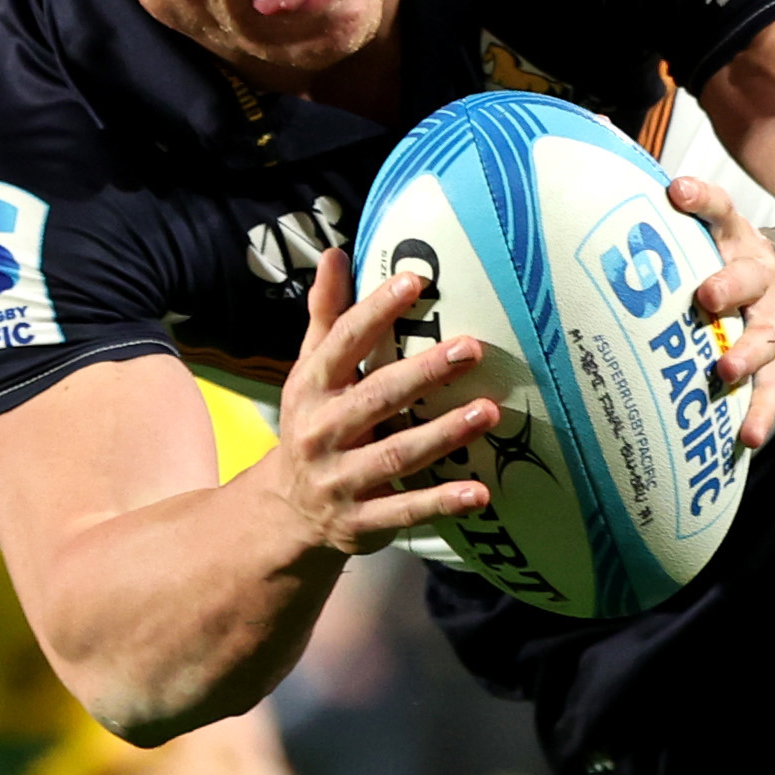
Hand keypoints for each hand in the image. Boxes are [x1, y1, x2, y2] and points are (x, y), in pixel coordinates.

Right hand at [259, 250, 497, 553]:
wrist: (286, 511)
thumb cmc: (314, 424)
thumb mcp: (311, 372)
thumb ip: (327, 316)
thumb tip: (337, 254)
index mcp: (310, 388)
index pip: (343, 343)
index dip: (376, 311)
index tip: (415, 281)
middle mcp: (321, 432)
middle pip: (376, 398)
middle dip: (423, 373)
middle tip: (471, 347)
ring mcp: (340, 480)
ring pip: (396, 455)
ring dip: (444, 435)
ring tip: (489, 411)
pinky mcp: (361, 520)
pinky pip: (405, 511)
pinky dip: (441, 503)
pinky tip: (480, 493)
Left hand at [669, 176, 774, 449]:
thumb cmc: (716, 261)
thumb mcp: (697, 235)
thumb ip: (654, 222)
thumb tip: (585, 187)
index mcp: (732, 238)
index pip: (719, 209)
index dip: (700, 198)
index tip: (677, 190)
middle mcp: (758, 275)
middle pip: (748, 276)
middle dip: (728, 284)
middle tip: (706, 296)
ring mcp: (771, 321)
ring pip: (764, 337)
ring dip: (746, 356)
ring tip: (726, 373)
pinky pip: (771, 389)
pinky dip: (760, 414)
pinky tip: (747, 439)